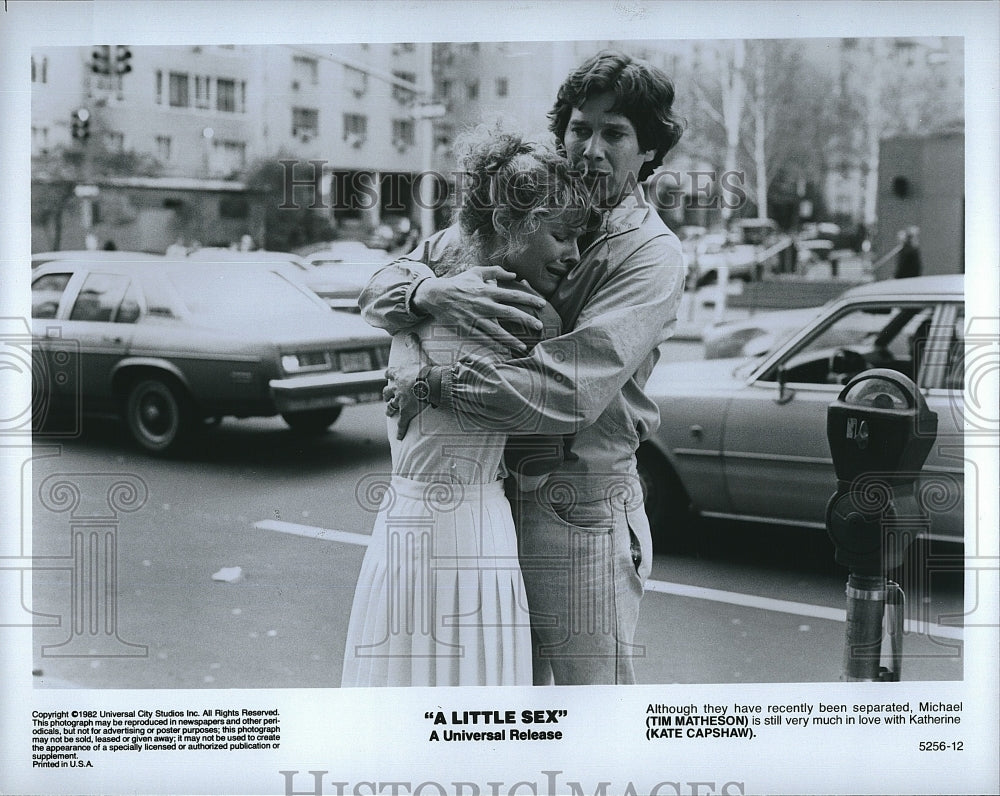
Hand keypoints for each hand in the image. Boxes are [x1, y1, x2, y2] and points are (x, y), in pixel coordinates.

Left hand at [384, 349, 423, 439]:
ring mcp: (400, 401)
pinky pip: (401, 423)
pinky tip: (399, 437)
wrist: (430, 384)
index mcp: (399, 375)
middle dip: (387, 394)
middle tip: (387, 396)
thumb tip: (410, 332)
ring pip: (391, 407)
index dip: (389, 375)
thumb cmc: (424, 369)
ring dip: (390, 409)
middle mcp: (396, 388)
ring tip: (389, 412)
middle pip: (386, 392)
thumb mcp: (417, 354)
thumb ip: (413, 344)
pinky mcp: (405, 412)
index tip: (388, 375)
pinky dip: (400, 430)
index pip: (389, 374)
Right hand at [412, 266, 546, 354]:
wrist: (437, 295)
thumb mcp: (477, 272)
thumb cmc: (458, 282)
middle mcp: (485, 305)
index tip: (542, 304)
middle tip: (540, 326)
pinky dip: (494, 345)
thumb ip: (495, 271)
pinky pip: (483, 339)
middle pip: (510, 313)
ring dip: (512, 339)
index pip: (514, 295)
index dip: (529, 299)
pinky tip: (504, 351)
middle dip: (527, 320)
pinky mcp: (468, 328)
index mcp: (488, 291)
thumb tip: (514, 274)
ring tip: (524, 346)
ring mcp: (476, 318)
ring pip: (498, 330)